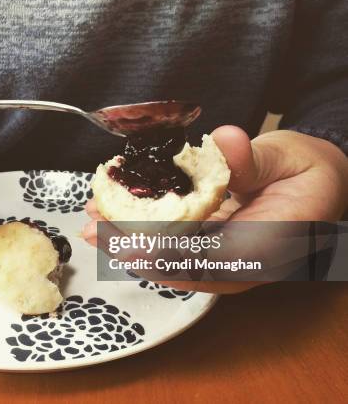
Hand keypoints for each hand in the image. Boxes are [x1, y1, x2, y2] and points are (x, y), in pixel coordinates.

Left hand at [83, 126, 347, 293]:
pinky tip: (112, 215)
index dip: (163, 256)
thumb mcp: (289, 158)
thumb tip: (226, 142)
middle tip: (92, 228)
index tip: (126, 243)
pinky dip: (140, 232)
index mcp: (266, 248)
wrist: (318, 185)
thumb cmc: (306, 172)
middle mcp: (240, 265)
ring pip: (169, 261)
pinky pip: (171, 247)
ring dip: (127, 242)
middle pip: (178, 268)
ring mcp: (222, 260)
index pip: (207, 262)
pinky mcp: (210, 248)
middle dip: (131, 250)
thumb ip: (255, 158)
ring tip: (91, 220)